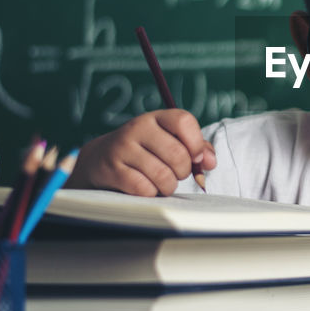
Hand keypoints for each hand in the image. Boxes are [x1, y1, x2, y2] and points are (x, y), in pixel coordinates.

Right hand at [68, 109, 216, 195]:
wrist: (99, 159)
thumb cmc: (144, 151)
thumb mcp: (167, 141)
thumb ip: (195, 148)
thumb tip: (210, 162)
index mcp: (156, 117)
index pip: (183, 121)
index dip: (196, 143)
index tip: (195, 157)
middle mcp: (138, 128)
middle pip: (177, 154)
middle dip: (183, 171)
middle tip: (176, 174)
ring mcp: (122, 148)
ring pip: (162, 175)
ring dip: (168, 185)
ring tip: (162, 182)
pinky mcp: (112, 169)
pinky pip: (144, 188)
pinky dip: (151, 193)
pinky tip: (146, 187)